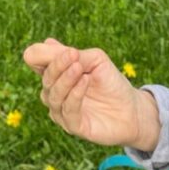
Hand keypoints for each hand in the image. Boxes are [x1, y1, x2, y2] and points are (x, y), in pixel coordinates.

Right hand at [22, 37, 158, 148]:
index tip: (65, 49)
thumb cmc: (112, 83)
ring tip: (79, 67)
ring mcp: (62, 112)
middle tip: (73, 55)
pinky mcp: (74, 127)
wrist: (133, 110)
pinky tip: (85, 81)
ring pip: (54, 95)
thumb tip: (46, 43)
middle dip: (58, 65)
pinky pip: (67, 110)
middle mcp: (55, 94)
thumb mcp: (95, 60)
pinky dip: (75, 94)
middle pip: (46, 78)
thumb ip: (72, 54)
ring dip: (66, 80)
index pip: (36, 62)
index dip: (43, 55)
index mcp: (56, 75)